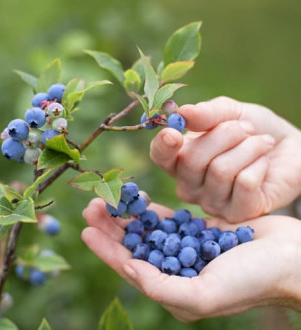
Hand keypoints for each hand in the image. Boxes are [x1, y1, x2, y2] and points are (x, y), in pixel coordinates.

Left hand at [81, 198, 300, 320]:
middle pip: (135, 246)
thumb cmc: (253, 280)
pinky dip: (152, 209)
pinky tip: (138, 199)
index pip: (130, 267)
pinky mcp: (198, 230)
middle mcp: (176, 270)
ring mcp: (187, 249)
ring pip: (148, 230)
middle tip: (91, 207)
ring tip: (108, 199)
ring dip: (128, 215)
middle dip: (111, 228)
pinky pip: (169, 219)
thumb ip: (164, 287)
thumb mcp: (206, 293)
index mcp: (174, 290)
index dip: (106, 249)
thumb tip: (130, 270)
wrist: (290, 258)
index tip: (85, 230)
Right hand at [151, 96, 300, 220]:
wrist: (288, 147)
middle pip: (191, 161)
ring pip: (220, 171)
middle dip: (225, 135)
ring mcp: (211, 203)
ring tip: (260, 142)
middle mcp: (190, 185)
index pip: (160, 157)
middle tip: (246, 128)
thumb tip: (182, 113)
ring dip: (247, 147)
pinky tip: (264, 164)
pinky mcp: (237, 213)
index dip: (163, 146)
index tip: (174, 133)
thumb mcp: (230, 112)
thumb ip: (206, 114)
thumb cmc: (252, 129)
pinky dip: (259, 164)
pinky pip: (243, 183)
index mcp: (180, 159)